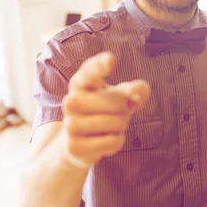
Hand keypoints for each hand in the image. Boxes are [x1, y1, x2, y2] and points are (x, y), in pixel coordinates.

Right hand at [59, 52, 150, 168]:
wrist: (79, 143)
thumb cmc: (104, 111)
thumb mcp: (122, 96)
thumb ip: (136, 89)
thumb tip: (136, 91)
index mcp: (80, 83)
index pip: (89, 71)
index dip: (100, 66)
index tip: (111, 59)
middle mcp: (70, 101)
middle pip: (116, 101)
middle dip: (125, 106)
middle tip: (117, 110)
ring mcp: (70, 124)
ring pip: (117, 122)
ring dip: (121, 125)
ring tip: (110, 125)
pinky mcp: (73, 146)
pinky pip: (112, 141)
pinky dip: (117, 141)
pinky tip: (105, 139)